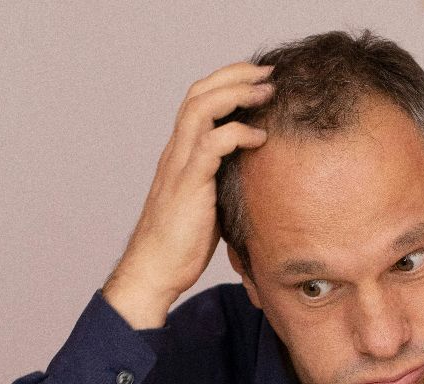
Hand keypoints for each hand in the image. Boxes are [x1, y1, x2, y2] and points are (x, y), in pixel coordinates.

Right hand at [104, 62, 273, 328]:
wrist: (155, 270)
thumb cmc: (182, 242)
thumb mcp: (210, 200)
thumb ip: (224, 178)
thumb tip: (257, 173)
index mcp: (181, 152)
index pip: (199, 99)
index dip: (227, 81)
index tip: (259, 77)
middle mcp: (177, 151)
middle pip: (199, 92)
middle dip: (235, 75)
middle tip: (268, 73)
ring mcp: (180, 166)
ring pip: (201, 109)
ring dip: (237, 95)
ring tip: (267, 93)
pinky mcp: (188, 185)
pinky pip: (212, 146)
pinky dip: (237, 134)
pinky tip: (260, 138)